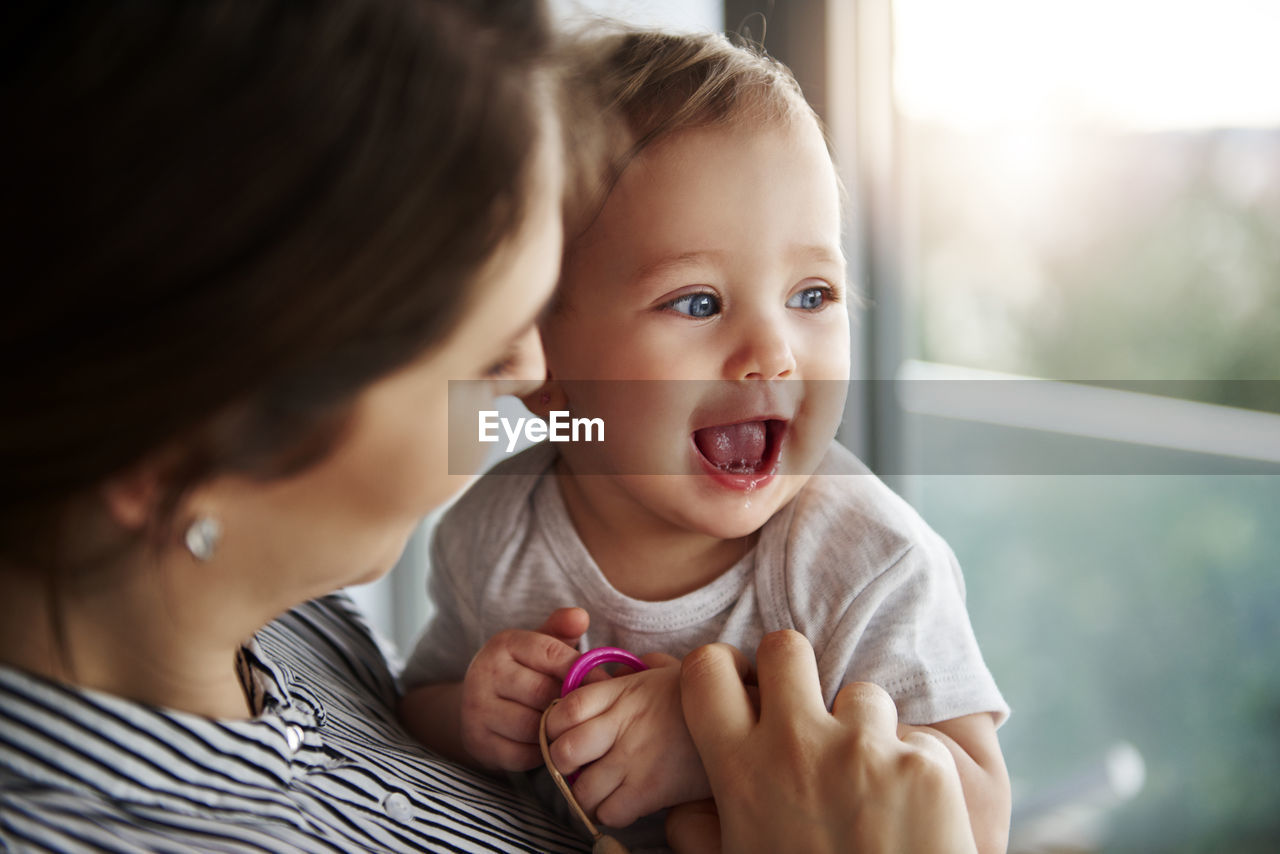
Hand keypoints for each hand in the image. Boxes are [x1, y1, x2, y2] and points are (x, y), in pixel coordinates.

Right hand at [458, 607, 587, 770]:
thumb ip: (561, 630)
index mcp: (503, 644)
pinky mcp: (478, 742)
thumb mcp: (540, 646)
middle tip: (589, 711)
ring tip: (568, 726)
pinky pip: (522, 754)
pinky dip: (541, 752)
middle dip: (568, 702)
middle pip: (543, 692)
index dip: (582, 670)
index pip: (551, 653)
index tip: (604, 683)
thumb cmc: (524, 672)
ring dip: (555, 729)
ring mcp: (477, 709)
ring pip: (532, 725)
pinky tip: (548, 743)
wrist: (479, 706)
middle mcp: (484, 673)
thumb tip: (580, 616)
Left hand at [544, 652, 709, 827]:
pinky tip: (623, 802)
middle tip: (578, 766)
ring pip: (582, 790)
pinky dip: (610, 812)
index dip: (554, 726)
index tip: (564, 733)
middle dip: (563, 764)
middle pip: (563, 752)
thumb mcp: (664, 672)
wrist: (744, 717)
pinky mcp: (651, 790)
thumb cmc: (701, 697)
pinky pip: (609, 812)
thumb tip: (609, 673)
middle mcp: (622, 725)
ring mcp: (635, 759)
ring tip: (601, 788)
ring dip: (586, 794)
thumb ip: (630, 672)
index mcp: (622, 692)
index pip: (563, 709)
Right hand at [669, 631, 977, 853]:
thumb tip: (680, 808)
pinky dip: (914, 770)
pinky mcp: (923, 764)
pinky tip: (910, 815)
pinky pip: (915, 741)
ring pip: (861, 695)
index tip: (739, 690)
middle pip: (786, 648)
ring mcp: (864, 748)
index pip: (707, 670)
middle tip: (806, 709)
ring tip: (869, 786)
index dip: (721, 670)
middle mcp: (797, 745)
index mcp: (741, 771)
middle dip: (794, 670)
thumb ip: (701, 830)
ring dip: (864, 729)